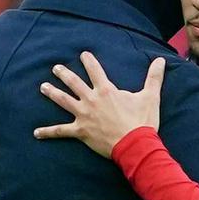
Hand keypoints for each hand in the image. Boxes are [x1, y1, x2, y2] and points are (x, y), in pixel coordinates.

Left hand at [35, 52, 165, 157]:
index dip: (88, 61)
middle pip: (74, 83)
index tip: (83, 54)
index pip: (95, 70)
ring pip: (64, 101)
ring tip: (43, 87)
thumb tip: (161, 60)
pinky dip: (48, 132)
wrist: (135, 145)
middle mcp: (91, 100)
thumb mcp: (150, 96)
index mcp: (106, 90)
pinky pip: (61, 132)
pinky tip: (37, 133)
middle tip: (56, 67)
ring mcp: (83, 115)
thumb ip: (154, 77)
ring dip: (53, 93)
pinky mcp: (80, 132)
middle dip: (64, 74)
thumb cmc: (142, 121)